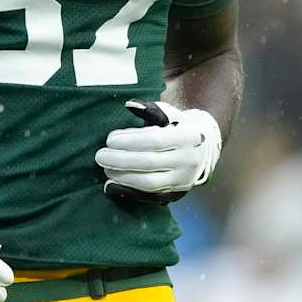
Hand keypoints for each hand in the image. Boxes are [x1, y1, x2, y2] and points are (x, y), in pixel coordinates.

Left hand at [98, 99, 222, 203]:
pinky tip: (111, 185)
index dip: (129, 141)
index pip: (155, 140)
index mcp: (188, 137)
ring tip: (105, 168)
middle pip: (149, 163)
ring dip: (122, 176)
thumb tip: (130, 104)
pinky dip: (128, 191)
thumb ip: (150, 108)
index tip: (109, 140)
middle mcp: (188, 160)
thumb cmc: (177, 127)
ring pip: (149, 183)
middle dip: (120, 160)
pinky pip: (149, 196)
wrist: (202, 150)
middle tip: (100, 156)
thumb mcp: (169, 114)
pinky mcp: (176, 193)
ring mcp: (183, 179)